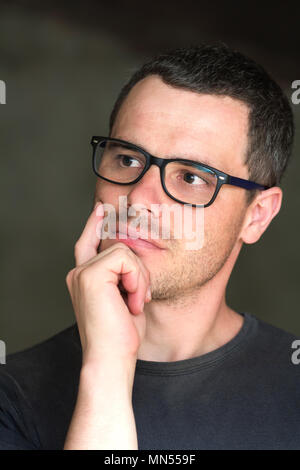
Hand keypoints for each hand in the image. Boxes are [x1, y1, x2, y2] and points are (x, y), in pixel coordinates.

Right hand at [65, 202, 150, 364]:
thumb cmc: (121, 335)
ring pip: (123, 250)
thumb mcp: (125, 299)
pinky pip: (125, 258)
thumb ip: (123, 276)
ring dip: (140, 277)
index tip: (101, 208)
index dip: (94, 224)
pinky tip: (134, 302)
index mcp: (83, 278)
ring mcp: (81, 272)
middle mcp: (78, 272)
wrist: (112, 359)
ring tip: (136, 302)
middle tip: (140, 298)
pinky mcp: (90, 275)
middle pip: (114, 245)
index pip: (88, 242)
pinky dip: (137, 279)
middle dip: (137, 269)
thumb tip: (130, 254)